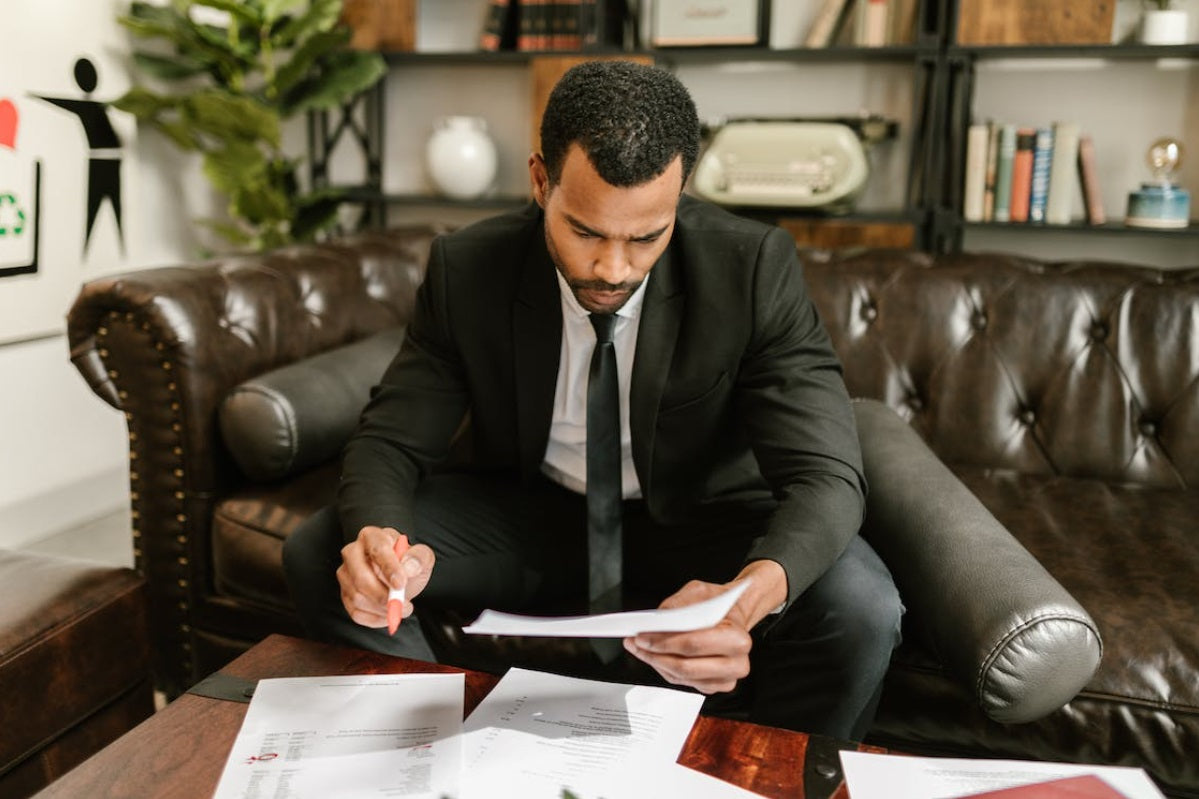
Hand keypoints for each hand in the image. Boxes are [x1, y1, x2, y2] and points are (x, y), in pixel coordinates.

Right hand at [337, 525, 434, 628]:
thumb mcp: (422, 556)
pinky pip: (356, 613)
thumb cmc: (408, 563)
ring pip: (357, 597)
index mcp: (371, 536)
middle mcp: (352, 553)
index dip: (389, 568)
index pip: (377, 550)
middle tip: (403, 605)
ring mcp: (345, 574)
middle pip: (360, 577)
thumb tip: (409, 567)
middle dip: (382, 596)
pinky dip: (375, 619)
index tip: (400, 583)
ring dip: (381, 609)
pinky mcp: (345, 595)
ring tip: (400, 608)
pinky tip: (388, 614)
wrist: (400, 577)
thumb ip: (419, 557)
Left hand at [622, 579, 755, 694]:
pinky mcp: (714, 686)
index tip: (642, 635)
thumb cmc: (718, 605)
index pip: (694, 645)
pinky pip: (683, 683)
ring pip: (681, 677)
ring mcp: (726, 679)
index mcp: (737, 638)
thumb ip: (678, 605)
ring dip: (656, 663)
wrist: (733, 615)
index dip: (664, 642)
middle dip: (655, 655)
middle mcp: (736, 664)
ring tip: (639, 648)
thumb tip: (656, 622)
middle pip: (685, 667)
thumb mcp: (699, 592)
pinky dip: (664, 669)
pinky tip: (653, 656)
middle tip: (636, 642)